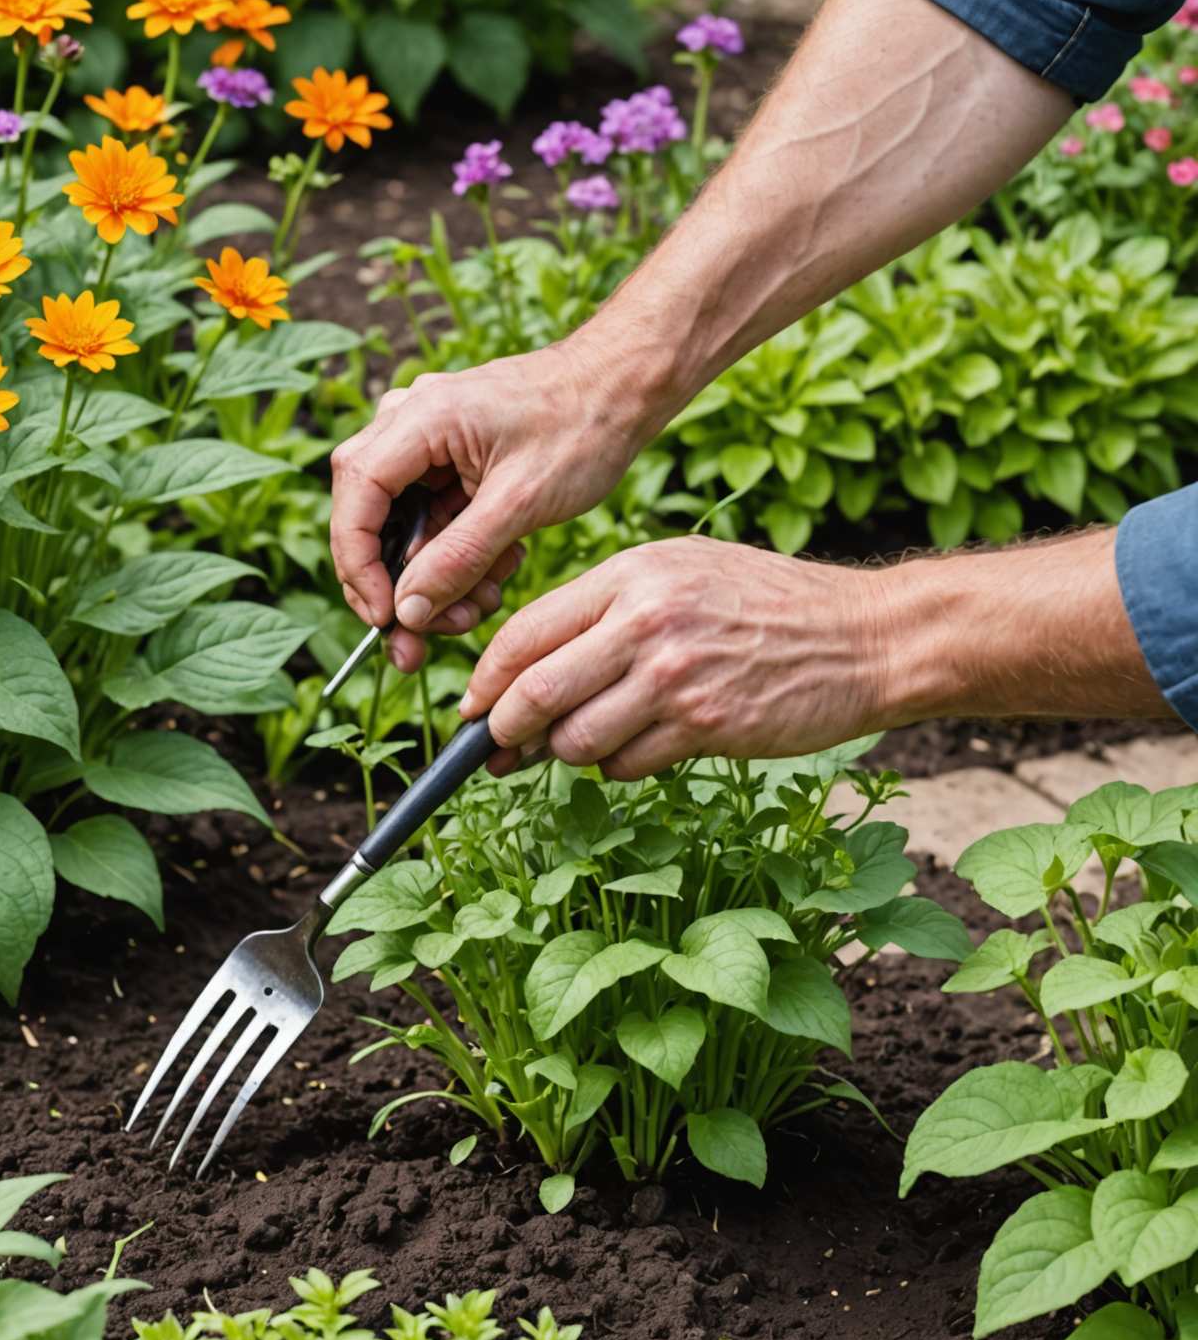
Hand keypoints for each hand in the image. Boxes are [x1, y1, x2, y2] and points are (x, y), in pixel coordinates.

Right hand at [329, 339, 647, 672]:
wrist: (625, 388)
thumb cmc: (582, 426)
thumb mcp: (521, 503)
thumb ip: (458, 558)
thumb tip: (406, 613)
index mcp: (419, 419)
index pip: (356, 500)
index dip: (360, 567)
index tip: (385, 619)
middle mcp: (409, 424)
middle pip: (369, 517)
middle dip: (399, 585)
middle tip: (422, 641)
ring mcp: (427, 441)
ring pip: (404, 527)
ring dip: (435, 577)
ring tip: (483, 603)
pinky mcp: (449, 459)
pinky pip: (433, 520)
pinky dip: (457, 555)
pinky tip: (496, 572)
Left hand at [460, 537, 893, 777]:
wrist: (865, 637)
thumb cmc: (766, 604)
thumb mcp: (681, 573)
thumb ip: (606, 610)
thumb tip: (528, 669)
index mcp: (630, 575)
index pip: (524, 633)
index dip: (486, 680)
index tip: (473, 707)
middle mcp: (645, 622)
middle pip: (534, 693)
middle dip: (501, 732)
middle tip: (495, 750)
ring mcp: (675, 677)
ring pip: (574, 740)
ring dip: (565, 755)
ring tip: (582, 744)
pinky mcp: (705, 726)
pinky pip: (625, 765)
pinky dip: (617, 767)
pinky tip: (640, 748)